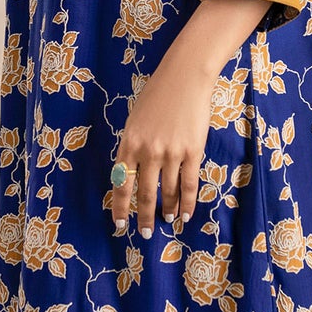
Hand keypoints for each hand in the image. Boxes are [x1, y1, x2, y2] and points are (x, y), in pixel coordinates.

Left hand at [110, 55, 216, 237]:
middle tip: (144, 233)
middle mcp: (148, 151)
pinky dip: (187, 203)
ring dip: (166, 211)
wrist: (184, 78)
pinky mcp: (192, 151)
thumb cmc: (157, 96)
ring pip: (168, 192)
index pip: (121, 184)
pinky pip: (189, 184)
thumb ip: (133, 147)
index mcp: (129, 143)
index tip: (120, 224)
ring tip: (166, 222)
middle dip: (143, 217)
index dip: (120, 207)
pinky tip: (184, 215)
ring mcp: (171, 152)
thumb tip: (133, 174)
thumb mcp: (135, 121)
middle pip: (144, 193)